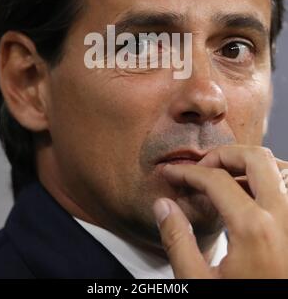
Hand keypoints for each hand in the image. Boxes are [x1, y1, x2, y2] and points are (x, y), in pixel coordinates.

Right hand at [153, 145, 287, 277]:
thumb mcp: (200, 284)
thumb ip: (178, 241)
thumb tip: (163, 205)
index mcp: (254, 229)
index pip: (214, 180)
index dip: (187, 172)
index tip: (172, 173)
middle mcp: (284, 216)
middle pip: (255, 157)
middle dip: (223, 155)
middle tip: (202, 168)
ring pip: (282, 167)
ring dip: (253, 165)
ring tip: (229, 177)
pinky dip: (274, 179)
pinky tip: (256, 194)